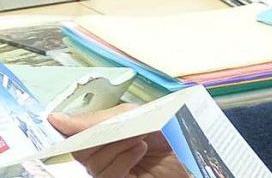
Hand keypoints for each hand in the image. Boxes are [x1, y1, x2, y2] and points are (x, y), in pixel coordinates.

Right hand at [49, 106, 187, 177]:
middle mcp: (109, 154)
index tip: (55, 120)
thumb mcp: (137, 116)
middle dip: (99, 134)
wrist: (201, 151)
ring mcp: (114, 171)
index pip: (77, 133)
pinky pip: (105, 175)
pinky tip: (139, 150)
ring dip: (116, 146)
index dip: (67, 127)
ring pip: (92, 163)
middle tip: (122, 126)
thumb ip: (100, 119)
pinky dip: (120, 160)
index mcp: (110, 134)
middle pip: (80, 149)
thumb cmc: (175, 131)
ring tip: (140, 138)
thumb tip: (57, 120)